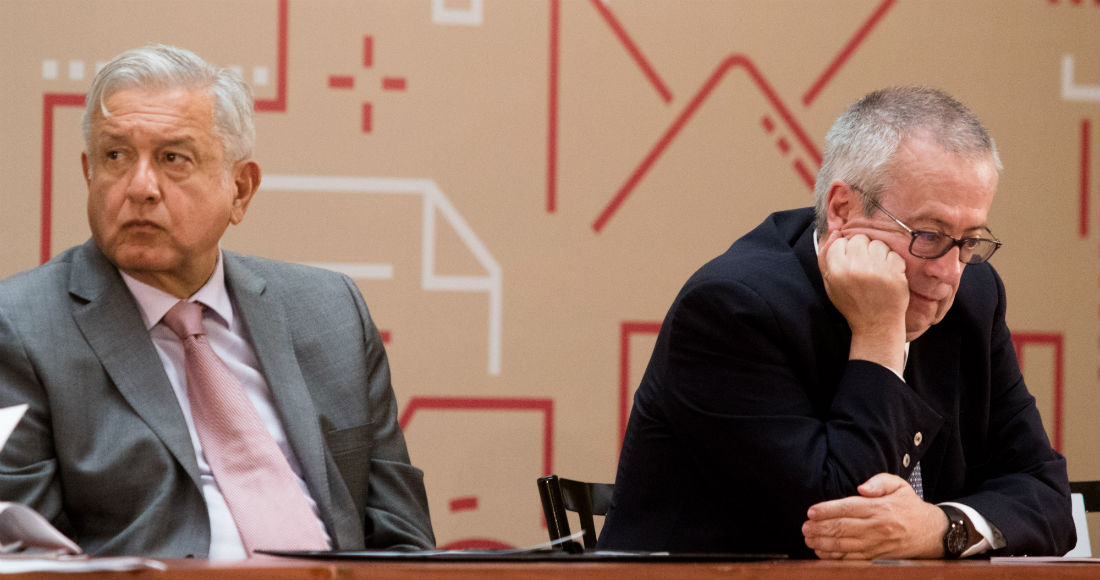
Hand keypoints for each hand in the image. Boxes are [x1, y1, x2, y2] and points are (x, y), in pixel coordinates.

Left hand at [802, 473, 946, 559]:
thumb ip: (879, 482)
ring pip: (844, 546)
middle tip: (804, 527)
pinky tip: (821, 551)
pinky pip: (851, 559)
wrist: (930, 533)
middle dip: (819, 528)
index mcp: (880, 508)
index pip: (848, 508)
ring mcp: (876, 545)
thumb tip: (861, 488)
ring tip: (808, 537)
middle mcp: (877, 528)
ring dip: (822, 542)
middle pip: (842, 528)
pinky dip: (834, 557)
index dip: (827, 510)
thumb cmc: (909, 506)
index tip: (811, 511)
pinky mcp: (876, 557)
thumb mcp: (899, 485)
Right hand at [818, 231, 908, 370]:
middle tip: (865, 267)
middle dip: (863, 250)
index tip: (851, 264)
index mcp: (836, 270)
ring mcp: (876, 269)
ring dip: (878, 255)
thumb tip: (834, 232)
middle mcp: (855, 267)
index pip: (840, 242)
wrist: (876, 324)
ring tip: (877, 271)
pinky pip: (893, 254)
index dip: (846, 251)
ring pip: (878, 244)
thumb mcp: (831, 284)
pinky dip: (893, 263)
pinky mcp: (895, 272)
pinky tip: (888, 276)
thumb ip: (827, 257)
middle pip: (859, 239)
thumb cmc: (852, 303)